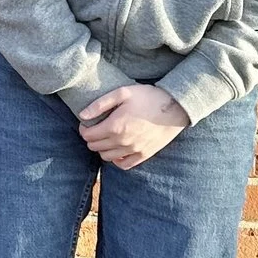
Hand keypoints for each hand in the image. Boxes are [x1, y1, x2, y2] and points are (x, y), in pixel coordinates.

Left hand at [76, 84, 190, 169]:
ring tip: (107, 137)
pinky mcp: (144, 155)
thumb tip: (82, 115)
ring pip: (106, 157)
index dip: (84, 128)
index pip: (88, 135)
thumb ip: (99, 104)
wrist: (175, 108)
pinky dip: (116, 159)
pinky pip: (123, 165)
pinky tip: (118, 149)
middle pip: (95, 147)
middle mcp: (122, 142)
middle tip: (97, 128)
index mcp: (114, 126)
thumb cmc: (148, 97)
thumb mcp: (122, 93)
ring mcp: (133, 150)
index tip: (88, 123)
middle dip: (91, 138)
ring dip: (102, 148)